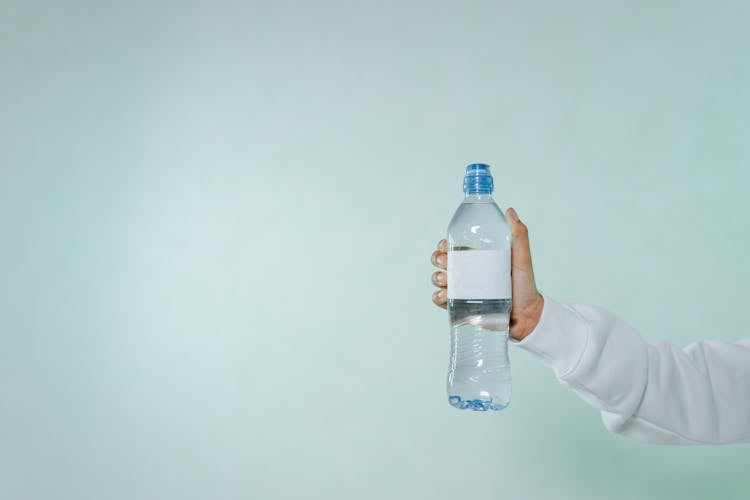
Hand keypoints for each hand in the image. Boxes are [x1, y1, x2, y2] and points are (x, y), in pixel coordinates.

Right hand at [430, 207, 543, 340]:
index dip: (444, 244)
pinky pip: (440, 300)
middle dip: (437, 259)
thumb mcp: (522, 258)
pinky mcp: (459, 307)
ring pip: (438, 279)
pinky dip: (438, 297)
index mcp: (475, 258)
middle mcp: (465, 272)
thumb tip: (509, 211)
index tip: (446, 245)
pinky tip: (446, 296)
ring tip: (447, 280)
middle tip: (446, 262)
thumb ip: (519, 234)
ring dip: (437, 277)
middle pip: (440, 261)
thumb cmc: (525, 285)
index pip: (452, 246)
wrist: (526, 315)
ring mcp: (461, 289)